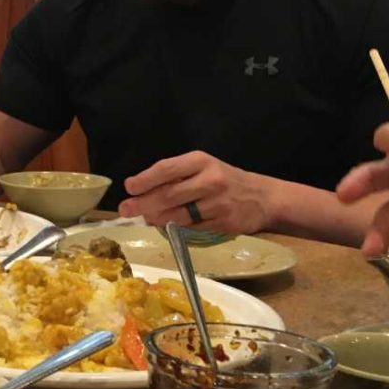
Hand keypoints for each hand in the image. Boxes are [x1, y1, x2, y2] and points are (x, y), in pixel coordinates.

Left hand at [119, 150, 271, 233]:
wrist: (263, 197)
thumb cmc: (224, 180)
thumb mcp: (203, 168)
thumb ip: (176, 176)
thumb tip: (141, 191)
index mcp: (200, 161)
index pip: (166, 169)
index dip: (145, 179)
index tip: (129, 187)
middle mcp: (210, 180)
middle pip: (170, 194)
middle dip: (144, 203)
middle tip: (125, 209)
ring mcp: (219, 203)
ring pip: (179, 214)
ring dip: (157, 218)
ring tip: (144, 218)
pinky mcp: (225, 222)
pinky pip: (193, 227)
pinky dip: (177, 228)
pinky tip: (167, 226)